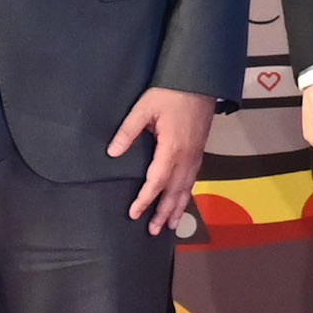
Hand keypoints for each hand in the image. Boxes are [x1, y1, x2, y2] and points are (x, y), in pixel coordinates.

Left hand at [111, 87, 216, 234]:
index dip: (145, 199)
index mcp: (172, 148)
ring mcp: (196, 155)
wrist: (200, 81)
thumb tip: (112, 153)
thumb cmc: (170, 93)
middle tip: (154, 231)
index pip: (157, 181)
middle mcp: (187, 157)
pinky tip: (183, 200)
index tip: (134, 214)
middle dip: (165, 212)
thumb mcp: (143, 108)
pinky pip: (193, 179)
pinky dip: (187, 194)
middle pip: (175, 191)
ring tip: (172, 225)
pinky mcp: (199, 151)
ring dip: (179, 207)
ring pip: (187, 187)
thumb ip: (128, 131)